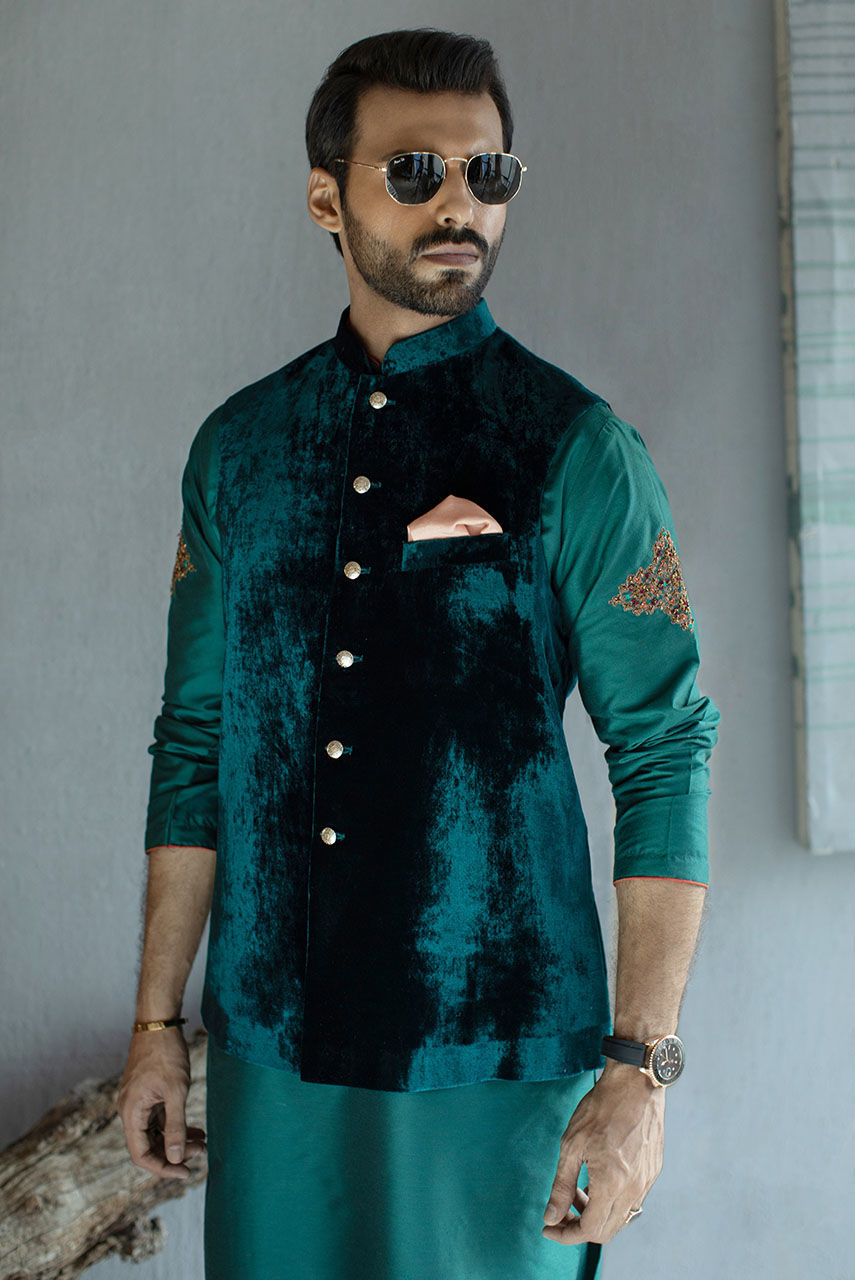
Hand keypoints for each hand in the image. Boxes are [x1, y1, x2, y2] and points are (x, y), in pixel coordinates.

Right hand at [116, 1028, 205, 1179]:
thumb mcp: (175, 1092)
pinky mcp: (148, 1096)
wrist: (159, 1024)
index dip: (163, 1168)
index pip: (142, 1155)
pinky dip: (176, 1126)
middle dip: (175, 1152)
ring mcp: (139, 1103)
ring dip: (178, 1139)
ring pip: (157, 1133)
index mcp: (131, 1114)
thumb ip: (175, 1127)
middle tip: (202, 1152)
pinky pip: (160, 1119)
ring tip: (203, 1142)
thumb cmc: (166, 1055)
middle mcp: (131, 1112)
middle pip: (150, 1145)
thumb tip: (175, 1159)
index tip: (185, 1172)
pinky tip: (196, 1130)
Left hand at [541, 1061, 664, 1244]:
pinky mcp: (653, 1170)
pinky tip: (597, 1177)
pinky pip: (632, 1200)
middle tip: (561, 1209)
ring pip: (620, 1217)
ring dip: (596, 1213)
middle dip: (579, 1226)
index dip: (566, 1235)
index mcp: (612, 1184)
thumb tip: (551, 1217)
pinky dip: (611, 1200)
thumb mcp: (571, 1145)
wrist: (635, 1082)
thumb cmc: (600, 1108)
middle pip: (606, 1231)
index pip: (589, 1231)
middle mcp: (634, 1189)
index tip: (548, 1228)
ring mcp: (647, 1181)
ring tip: (577, 1189)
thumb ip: (561, 1186)